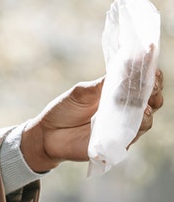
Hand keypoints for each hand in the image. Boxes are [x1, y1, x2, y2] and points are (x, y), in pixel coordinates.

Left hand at [20, 68, 163, 172]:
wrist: (48, 134)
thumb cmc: (65, 110)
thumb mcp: (81, 92)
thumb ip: (100, 85)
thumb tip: (120, 71)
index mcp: (117, 95)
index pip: (140, 83)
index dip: (148, 72)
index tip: (150, 58)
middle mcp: (125, 111)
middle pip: (151, 100)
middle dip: (154, 88)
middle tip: (153, 77)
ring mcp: (123, 127)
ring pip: (146, 117)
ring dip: (149, 106)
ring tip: (147, 98)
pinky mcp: (118, 143)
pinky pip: (134, 134)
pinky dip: (139, 124)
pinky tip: (141, 114)